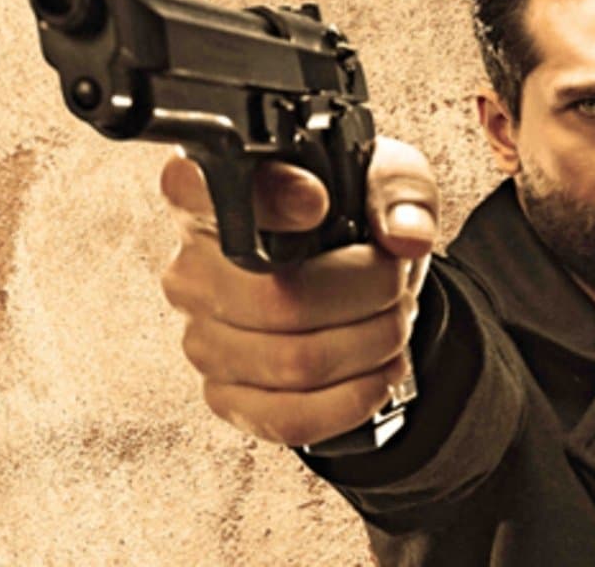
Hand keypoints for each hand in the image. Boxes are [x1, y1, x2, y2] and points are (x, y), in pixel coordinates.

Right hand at [159, 137, 438, 445]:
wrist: (343, 276)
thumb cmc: (348, 215)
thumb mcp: (381, 177)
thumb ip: (398, 191)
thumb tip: (404, 237)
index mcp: (207, 195)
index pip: (206, 193)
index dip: (265, 200)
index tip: (317, 203)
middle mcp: (190, 268)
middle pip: (278, 299)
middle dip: (365, 296)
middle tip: (393, 284)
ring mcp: (200, 338)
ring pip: (296, 363)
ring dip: (370, 347)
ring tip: (390, 324)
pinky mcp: (222, 395)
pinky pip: (289, 417)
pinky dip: (351, 400)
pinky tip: (376, 373)